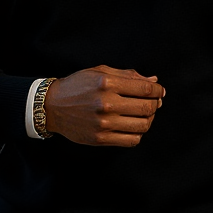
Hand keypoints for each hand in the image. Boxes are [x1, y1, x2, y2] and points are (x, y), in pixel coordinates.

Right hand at [43, 65, 164, 146]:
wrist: (52, 106)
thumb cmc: (77, 86)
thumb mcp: (100, 72)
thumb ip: (128, 75)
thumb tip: (153, 81)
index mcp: (107, 84)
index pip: (145, 89)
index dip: (158, 90)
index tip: (160, 91)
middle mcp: (106, 104)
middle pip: (147, 108)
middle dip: (156, 104)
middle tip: (154, 102)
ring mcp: (103, 123)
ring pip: (142, 126)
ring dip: (149, 119)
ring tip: (144, 114)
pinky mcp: (100, 138)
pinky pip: (131, 140)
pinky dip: (138, 134)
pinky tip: (133, 126)